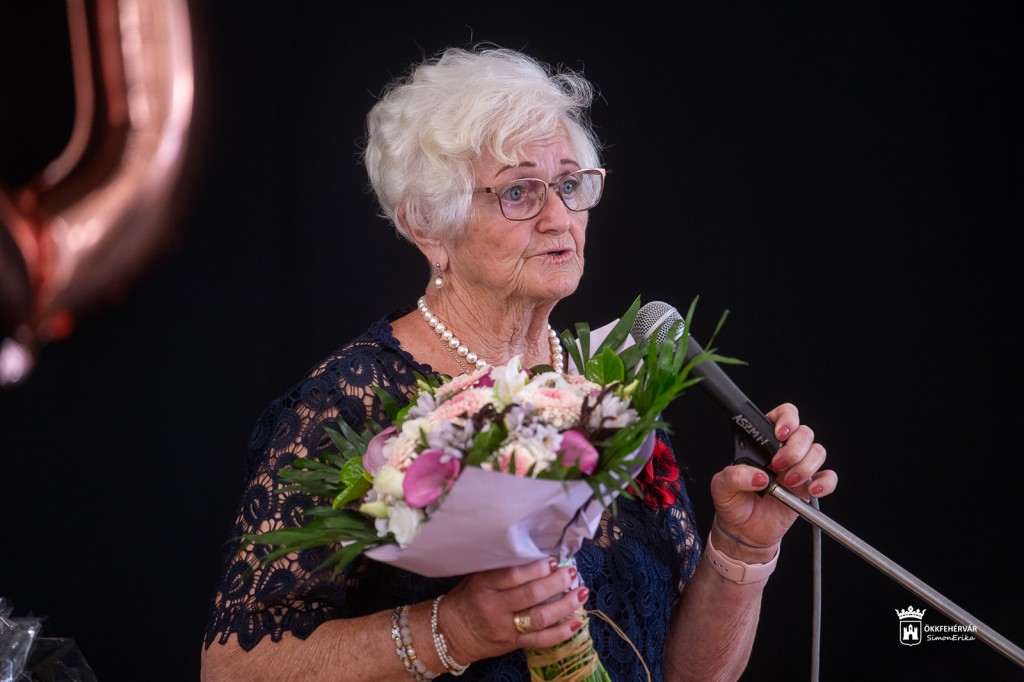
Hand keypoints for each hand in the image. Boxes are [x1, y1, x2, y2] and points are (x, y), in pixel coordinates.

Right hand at [439, 558, 587, 663]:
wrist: (451, 633)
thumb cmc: (467, 598)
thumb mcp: (477, 578)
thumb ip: (501, 570)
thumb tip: (537, 556)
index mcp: (484, 587)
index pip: (513, 576)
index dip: (536, 568)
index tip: (554, 560)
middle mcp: (495, 608)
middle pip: (530, 595)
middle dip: (555, 583)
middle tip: (572, 573)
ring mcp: (505, 629)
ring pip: (539, 618)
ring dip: (564, 605)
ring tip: (581, 593)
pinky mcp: (513, 644)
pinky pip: (540, 640)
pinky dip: (561, 632)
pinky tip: (576, 621)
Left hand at [709, 402, 837, 551]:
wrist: (744, 531)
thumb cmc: (733, 502)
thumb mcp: (722, 486)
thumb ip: (735, 476)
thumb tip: (759, 476)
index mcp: (762, 442)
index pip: (782, 416)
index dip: (786, 419)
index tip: (780, 434)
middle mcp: (783, 451)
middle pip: (804, 432)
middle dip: (794, 448)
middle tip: (777, 465)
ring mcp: (798, 468)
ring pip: (818, 451)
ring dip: (805, 465)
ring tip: (788, 481)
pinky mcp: (808, 487)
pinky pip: (829, 477)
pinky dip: (825, 482)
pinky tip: (811, 490)